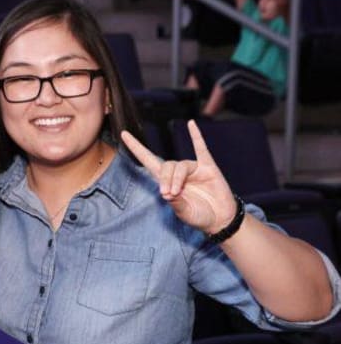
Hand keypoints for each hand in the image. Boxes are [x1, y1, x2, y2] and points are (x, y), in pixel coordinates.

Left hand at [121, 120, 237, 234]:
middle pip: (165, 166)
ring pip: (180, 166)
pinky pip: (201, 149)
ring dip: (176, 178)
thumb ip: (175, 203)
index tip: (123, 134)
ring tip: (177, 192)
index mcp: (167, 182)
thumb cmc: (199, 216)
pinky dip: (196, 136)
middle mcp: (178, 173)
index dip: (136, 148)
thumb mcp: (183, 213)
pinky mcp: (208, 167)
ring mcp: (193, 169)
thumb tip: (167, 193)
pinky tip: (191, 124)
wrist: (220, 219)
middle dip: (164, 179)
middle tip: (168, 194)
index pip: (148, 161)